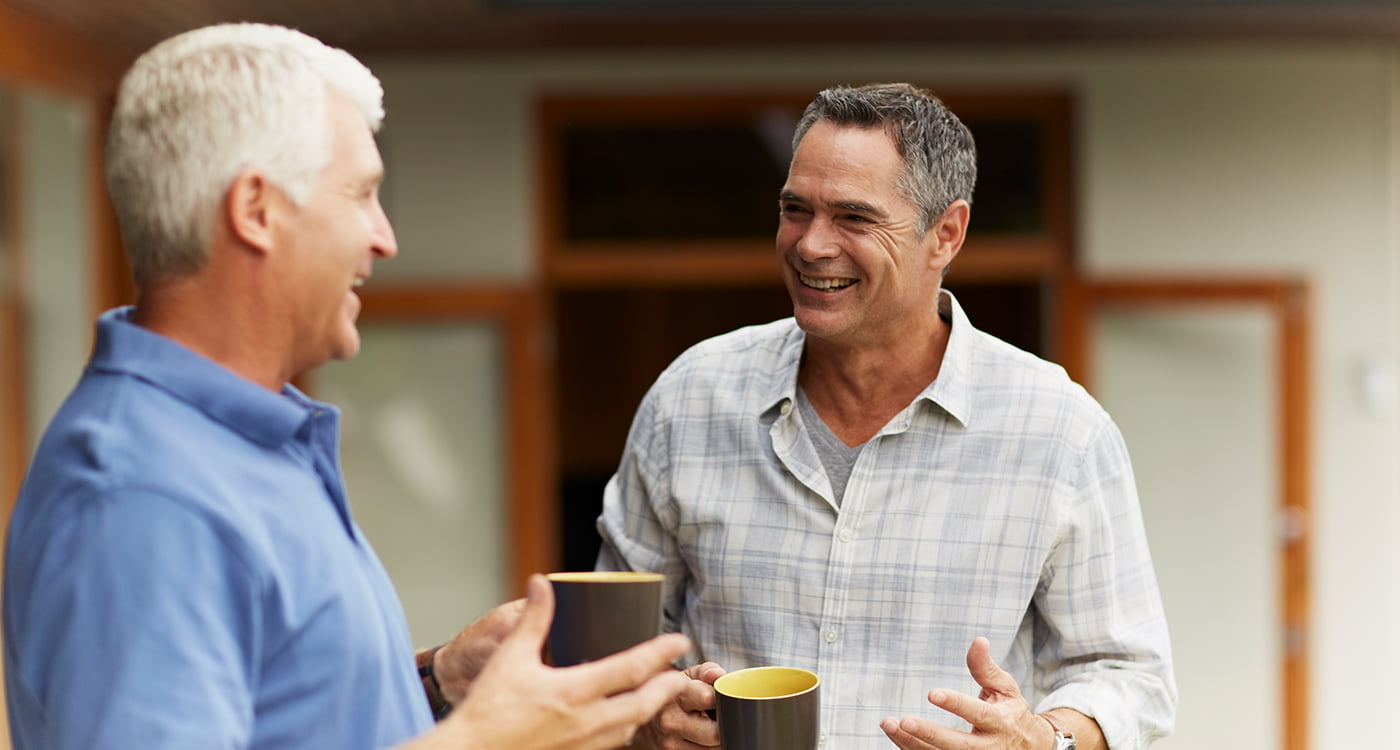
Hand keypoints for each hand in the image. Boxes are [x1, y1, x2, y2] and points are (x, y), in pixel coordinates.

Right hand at [431, 574, 690, 749]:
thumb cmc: (488, 708)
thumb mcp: (510, 657)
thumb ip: (532, 619)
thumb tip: (541, 584)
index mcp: (573, 692)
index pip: (631, 670)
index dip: (660, 653)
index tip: (680, 641)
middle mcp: (585, 722)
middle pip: (643, 705)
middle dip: (666, 688)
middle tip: (679, 674)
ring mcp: (582, 744)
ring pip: (630, 728)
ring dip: (648, 710)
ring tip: (657, 694)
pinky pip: (611, 745)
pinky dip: (624, 729)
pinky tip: (622, 721)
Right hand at [631, 662, 724, 749]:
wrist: (644, 714)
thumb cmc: (673, 692)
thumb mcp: (688, 675)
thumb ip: (707, 671)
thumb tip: (719, 675)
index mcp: (674, 693)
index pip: (708, 698)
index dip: (722, 699)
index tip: (724, 698)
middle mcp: (669, 720)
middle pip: (714, 733)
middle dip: (723, 725)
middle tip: (722, 716)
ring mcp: (668, 742)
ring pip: (711, 749)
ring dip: (717, 740)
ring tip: (709, 725)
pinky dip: (707, 748)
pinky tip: (700, 737)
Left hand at [879, 637, 1052, 749]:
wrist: (1030, 748)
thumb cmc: (1010, 711)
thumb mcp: (1005, 688)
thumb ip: (986, 668)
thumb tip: (978, 640)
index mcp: (1001, 721)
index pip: (977, 714)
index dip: (955, 704)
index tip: (932, 693)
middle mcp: (989, 747)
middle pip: (958, 745)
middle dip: (930, 733)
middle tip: (904, 721)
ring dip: (912, 743)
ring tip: (889, 724)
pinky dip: (912, 749)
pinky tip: (896, 735)